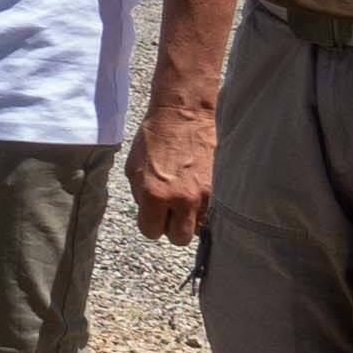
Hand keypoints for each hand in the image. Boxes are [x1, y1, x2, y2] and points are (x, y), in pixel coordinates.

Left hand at [129, 92, 214, 242]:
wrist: (185, 115)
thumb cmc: (155, 138)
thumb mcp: (133, 168)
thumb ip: (140, 197)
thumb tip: (149, 215)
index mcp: (154, 195)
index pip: (151, 231)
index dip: (151, 223)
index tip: (154, 214)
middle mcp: (181, 199)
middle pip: (178, 238)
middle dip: (172, 227)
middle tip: (171, 211)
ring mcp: (204, 195)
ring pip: (199, 228)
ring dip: (191, 218)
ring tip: (186, 200)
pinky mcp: (220, 188)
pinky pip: (213, 212)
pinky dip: (206, 208)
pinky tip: (198, 192)